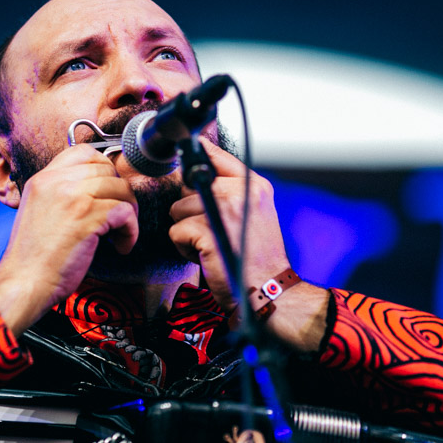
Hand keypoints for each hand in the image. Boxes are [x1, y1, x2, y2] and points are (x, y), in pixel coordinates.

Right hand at [0, 144, 137, 334]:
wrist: (24, 281)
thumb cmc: (33, 256)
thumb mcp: (39, 210)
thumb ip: (61, 193)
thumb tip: (97, 187)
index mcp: (43, 178)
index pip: (84, 152)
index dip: (104, 169)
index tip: (107, 192)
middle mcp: (57, 182)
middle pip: (108, 169)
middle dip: (119, 193)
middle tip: (117, 217)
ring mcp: (72, 198)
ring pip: (121, 189)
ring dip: (129, 213)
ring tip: (119, 234)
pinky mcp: (87, 218)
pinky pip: (125, 212)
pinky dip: (130, 231)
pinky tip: (120, 246)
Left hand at [168, 138, 290, 312]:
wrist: (267, 288)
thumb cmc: (255, 254)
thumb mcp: (253, 211)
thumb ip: (230, 188)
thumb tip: (194, 171)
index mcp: (253, 183)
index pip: (212, 154)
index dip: (195, 163)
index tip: (189, 168)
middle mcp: (239, 191)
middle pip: (188, 186)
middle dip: (191, 211)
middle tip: (214, 231)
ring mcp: (223, 210)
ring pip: (178, 208)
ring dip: (187, 230)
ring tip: (212, 243)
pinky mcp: (206, 231)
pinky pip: (175, 231)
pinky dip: (184, 248)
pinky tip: (207, 255)